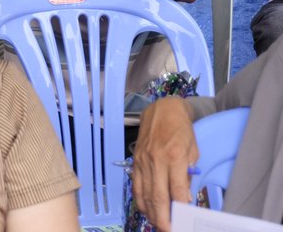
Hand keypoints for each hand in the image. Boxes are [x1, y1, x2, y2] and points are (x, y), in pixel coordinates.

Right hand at [131, 96, 196, 230]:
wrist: (162, 109)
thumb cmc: (182, 130)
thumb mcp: (193, 151)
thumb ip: (187, 174)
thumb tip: (184, 196)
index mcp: (174, 156)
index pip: (177, 190)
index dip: (180, 209)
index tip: (184, 220)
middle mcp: (156, 160)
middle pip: (157, 196)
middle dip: (163, 217)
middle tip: (169, 229)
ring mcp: (142, 161)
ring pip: (144, 193)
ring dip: (151, 212)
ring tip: (158, 224)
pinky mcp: (135, 161)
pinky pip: (135, 185)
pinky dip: (140, 200)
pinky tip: (146, 210)